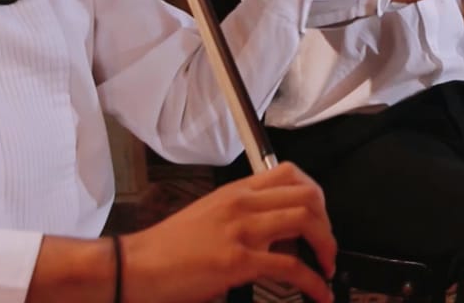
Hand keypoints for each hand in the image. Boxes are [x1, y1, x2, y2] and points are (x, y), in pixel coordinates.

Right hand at [121, 163, 336, 302]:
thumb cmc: (167, 248)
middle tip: (327, 247)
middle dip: (327, 223)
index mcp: (236, 192)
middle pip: (307, 196)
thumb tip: (277, 235)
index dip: (316, 194)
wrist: (135, 267)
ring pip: (305, 222)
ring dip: (327, 246)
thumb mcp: (209, 217)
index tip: (320, 216)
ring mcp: (242, 231)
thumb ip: (244, 218)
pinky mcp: (238, 261)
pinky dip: (314, 281)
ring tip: (327, 267)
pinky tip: (319, 292)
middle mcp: (242, 204)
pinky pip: (291, 267)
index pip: (290, 173)